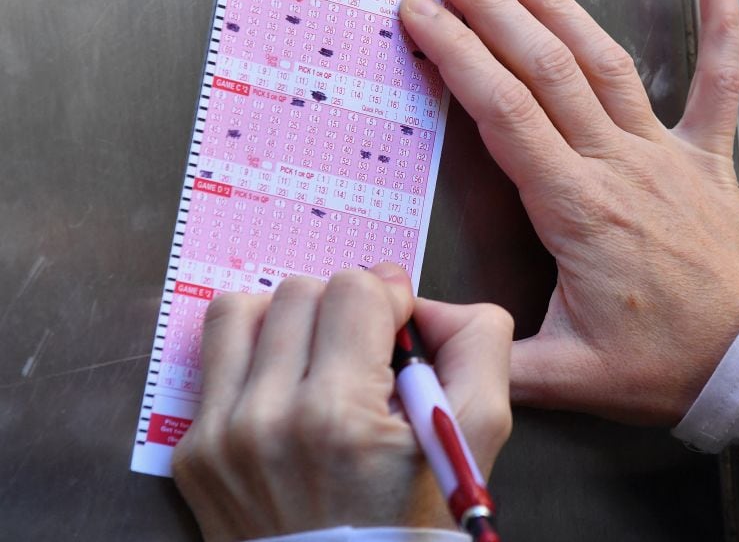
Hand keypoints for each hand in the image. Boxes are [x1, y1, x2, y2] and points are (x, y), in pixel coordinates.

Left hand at [172, 263, 512, 541]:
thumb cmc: (411, 522)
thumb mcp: (475, 437)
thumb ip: (477, 345)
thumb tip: (423, 300)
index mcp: (338, 414)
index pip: (354, 288)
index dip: (388, 299)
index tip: (398, 331)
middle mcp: (267, 419)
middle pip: (300, 290)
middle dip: (341, 309)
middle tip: (364, 351)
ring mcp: (220, 438)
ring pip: (241, 311)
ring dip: (286, 321)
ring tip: (316, 357)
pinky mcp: (194, 453)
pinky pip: (214, 361)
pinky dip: (254, 359)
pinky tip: (287, 392)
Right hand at [399, 0, 738, 424]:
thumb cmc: (671, 365)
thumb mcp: (569, 377)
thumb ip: (490, 356)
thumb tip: (416, 330)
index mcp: (578, 209)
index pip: (504, 112)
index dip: (457, 54)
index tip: (420, 13)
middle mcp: (619, 165)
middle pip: (544, 68)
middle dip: (489, 5)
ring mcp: (668, 153)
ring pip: (604, 61)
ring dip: (557, 3)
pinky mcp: (708, 156)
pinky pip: (719, 81)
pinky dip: (723, 24)